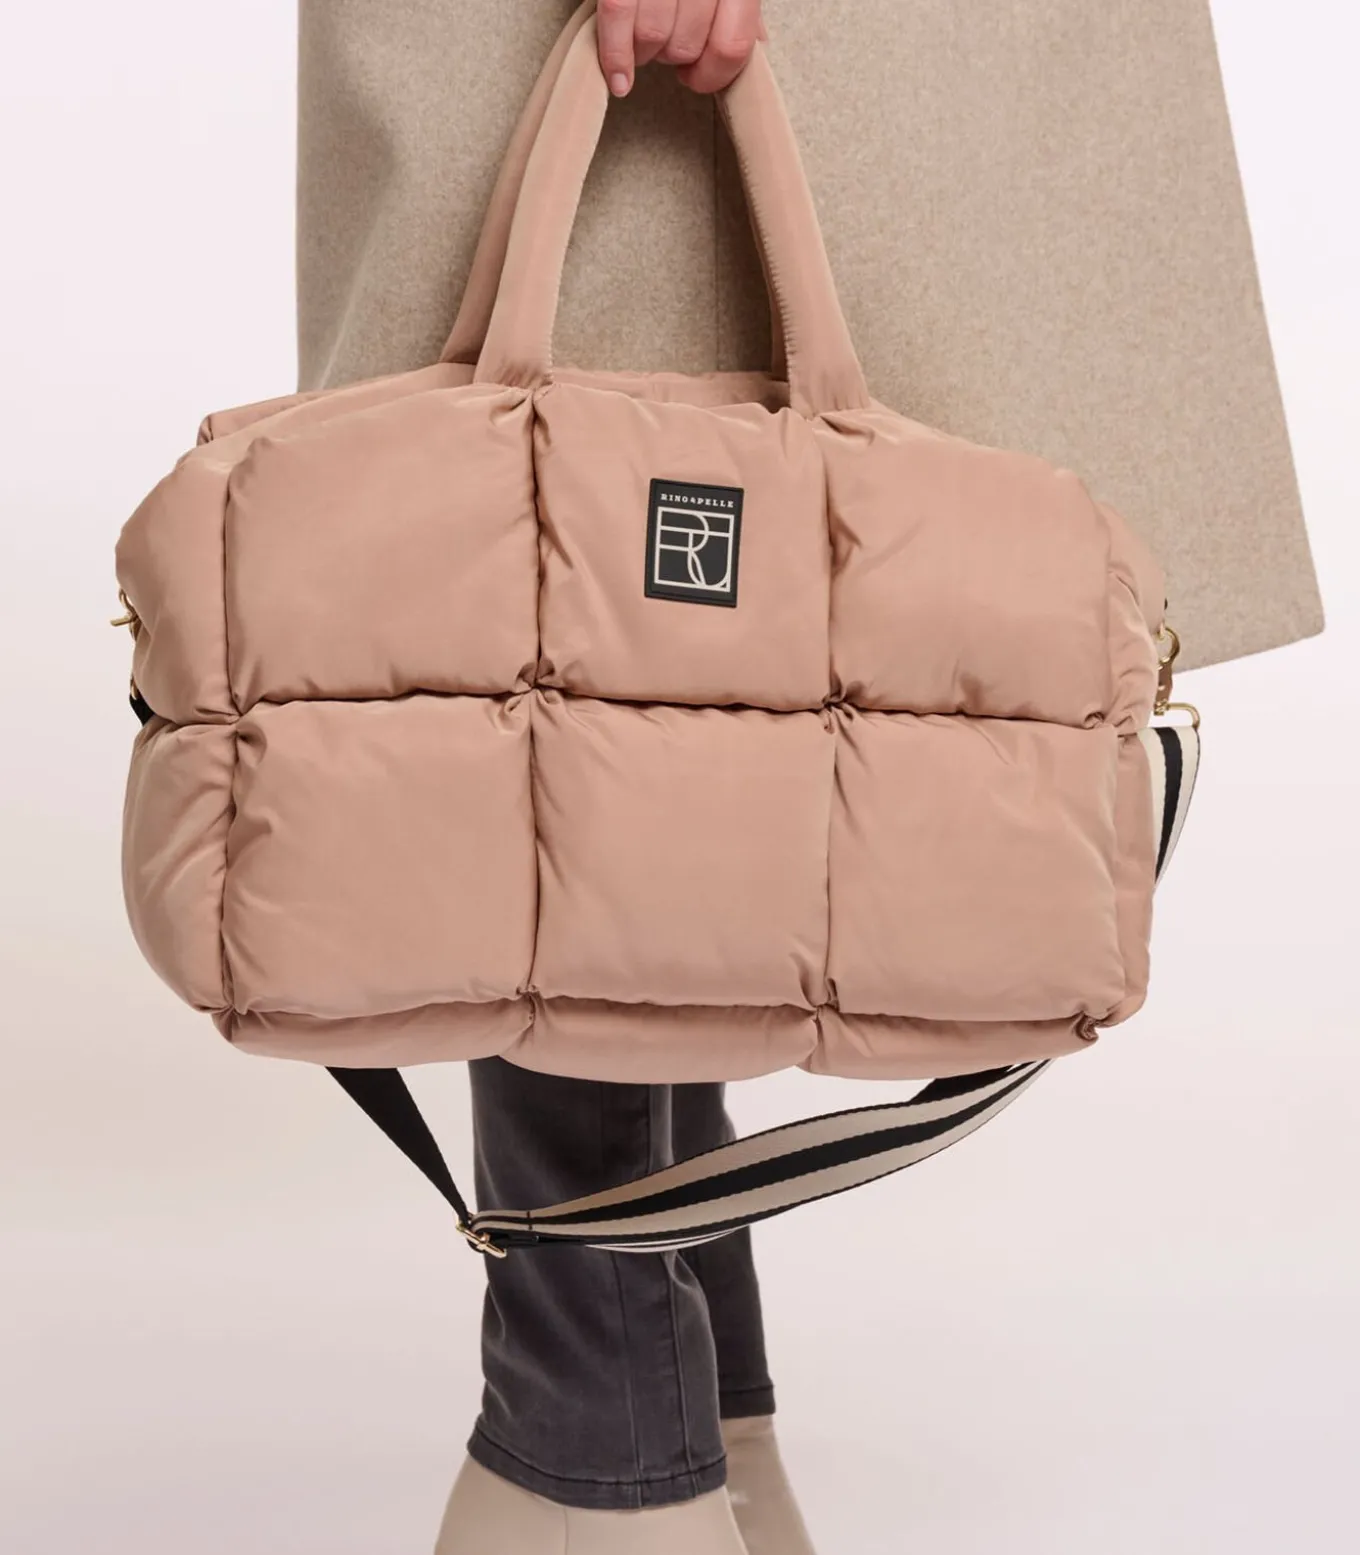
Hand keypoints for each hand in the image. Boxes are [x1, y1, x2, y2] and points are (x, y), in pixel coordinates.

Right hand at [597, 0, 765, 96]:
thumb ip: (738, 6)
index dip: (713, 74)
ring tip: (638, 41)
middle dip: (671, 57)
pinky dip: (614, 54)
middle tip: (662, 45)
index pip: (734, 45)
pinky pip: (618, 15)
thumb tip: (759, 43)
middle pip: (687, 45)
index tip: (695, 76)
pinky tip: (618, 77)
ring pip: (654, 34)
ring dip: (642, 52)